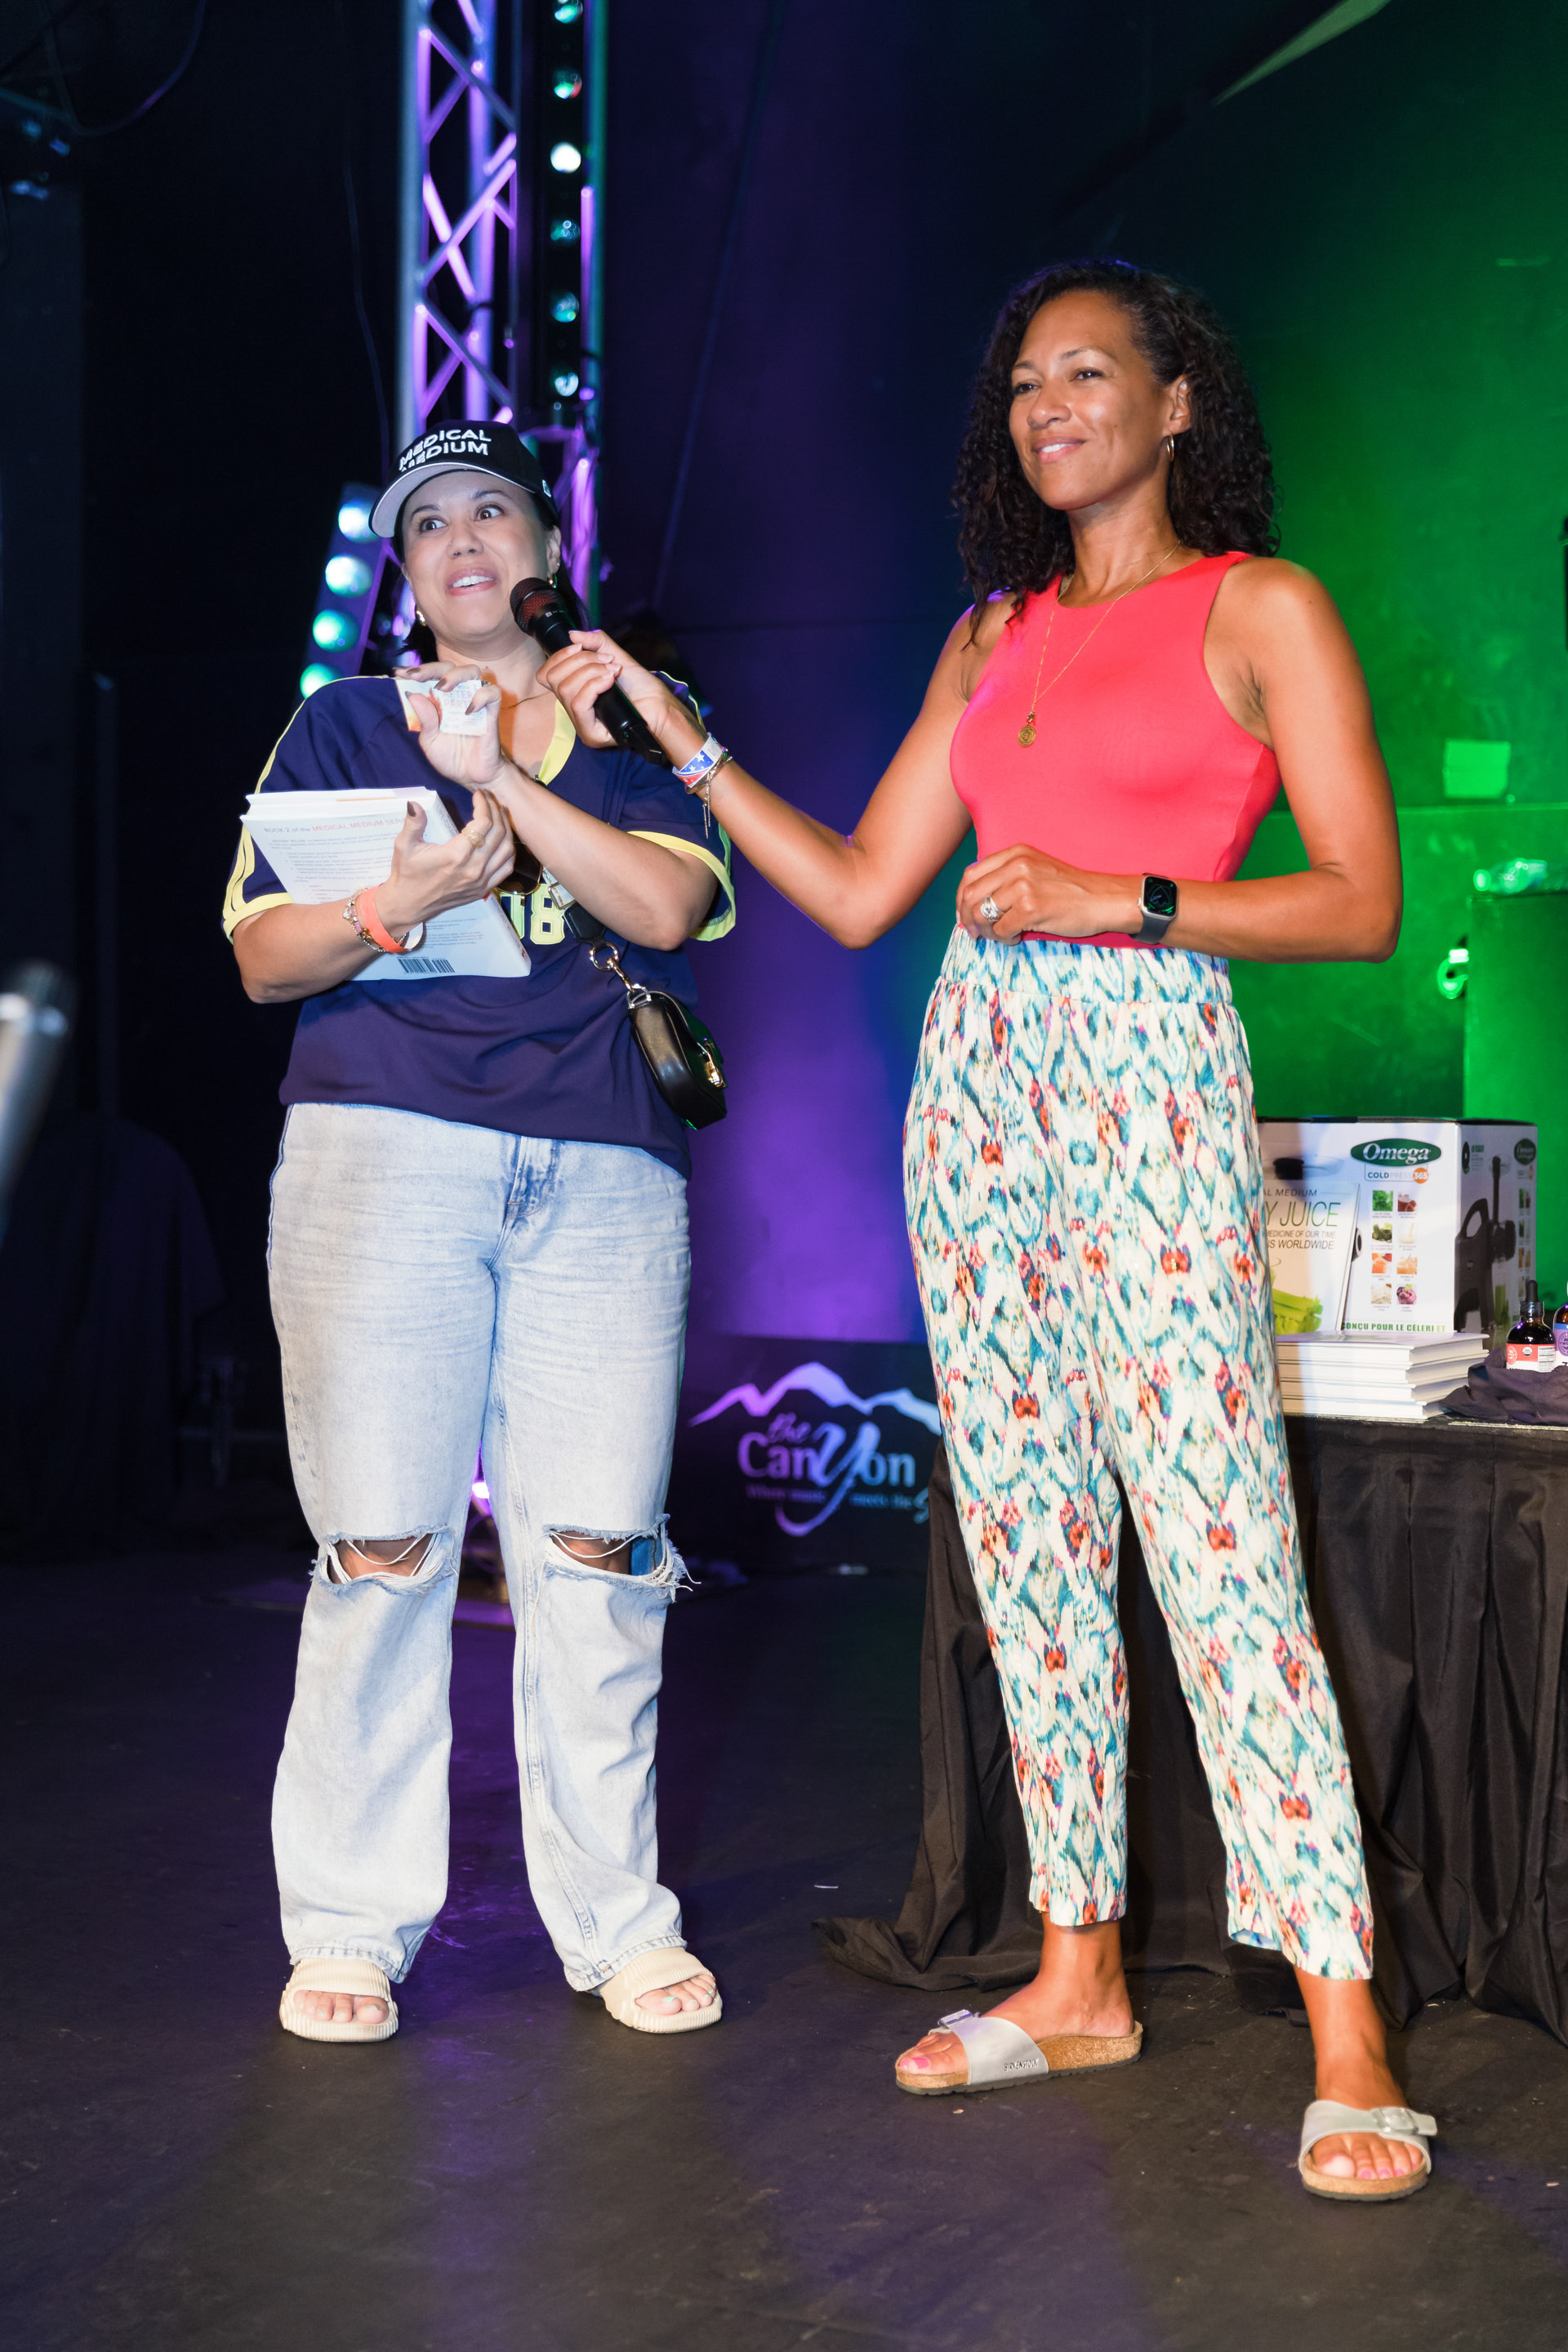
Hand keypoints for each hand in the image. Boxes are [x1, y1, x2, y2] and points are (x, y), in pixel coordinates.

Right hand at [374, 790, 516, 935]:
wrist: (409, 904)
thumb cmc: (407, 873)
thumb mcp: (404, 846)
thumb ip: (413, 823)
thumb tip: (414, 803)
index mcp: (456, 855)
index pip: (483, 824)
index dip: (484, 805)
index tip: (479, 795)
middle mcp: (473, 869)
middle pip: (499, 833)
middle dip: (497, 811)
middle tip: (491, 800)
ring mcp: (481, 881)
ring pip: (507, 850)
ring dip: (507, 829)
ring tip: (499, 815)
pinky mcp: (484, 889)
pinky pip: (506, 868)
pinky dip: (509, 851)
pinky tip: (503, 839)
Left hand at [401, 662, 506, 788]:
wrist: (472, 778)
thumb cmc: (451, 758)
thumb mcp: (430, 741)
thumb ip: (424, 719)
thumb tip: (413, 695)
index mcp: (440, 701)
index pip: (429, 677)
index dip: (415, 671)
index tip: (399, 672)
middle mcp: (458, 696)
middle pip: (449, 667)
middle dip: (432, 668)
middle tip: (417, 676)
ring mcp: (476, 702)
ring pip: (472, 672)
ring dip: (455, 675)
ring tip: (443, 688)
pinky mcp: (491, 712)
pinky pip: (492, 694)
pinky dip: (481, 697)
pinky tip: (468, 711)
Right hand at [537, 629, 704, 762]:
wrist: (661, 706)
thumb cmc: (641, 687)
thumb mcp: (615, 656)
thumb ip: (595, 643)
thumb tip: (572, 635)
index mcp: (574, 693)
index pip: (546, 676)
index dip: (559, 657)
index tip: (580, 647)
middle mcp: (573, 710)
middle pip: (556, 679)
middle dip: (582, 662)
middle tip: (607, 661)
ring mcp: (580, 724)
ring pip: (567, 690)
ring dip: (592, 672)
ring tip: (613, 671)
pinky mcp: (590, 734)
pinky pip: (579, 703)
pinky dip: (594, 686)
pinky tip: (610, 681)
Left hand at [957, 847, 1140, 941]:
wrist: (1103, 899)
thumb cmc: (1070, 889)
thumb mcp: (1036, 869)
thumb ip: (1007, 876)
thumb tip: (973, 902)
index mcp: (1015, 853)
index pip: (971, 874)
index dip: (962, 899)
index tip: (965, 915)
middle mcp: (1016, 865)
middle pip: (970, 894)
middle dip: (966, 918)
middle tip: (974, 933)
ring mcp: (1022, 886)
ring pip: (981, 914)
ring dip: (986, 931)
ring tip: (1000, 936)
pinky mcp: (1030, 908)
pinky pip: (1000, 930)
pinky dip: (1003, 939)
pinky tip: (1016, 938)